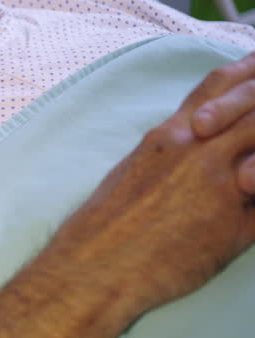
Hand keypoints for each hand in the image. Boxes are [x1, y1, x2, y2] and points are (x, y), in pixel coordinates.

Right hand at [48, 51, 254, 319]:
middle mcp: (197, 148)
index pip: (218, 85)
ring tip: (253, 170)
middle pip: (254, 108)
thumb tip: (199, 143)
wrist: (97, 264)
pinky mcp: (235, 220)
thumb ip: (176, 149)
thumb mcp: (136, 167)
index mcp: (171, 134)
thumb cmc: (107, 222)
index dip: (246, 74)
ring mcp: (219, 181)